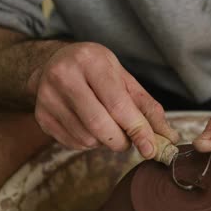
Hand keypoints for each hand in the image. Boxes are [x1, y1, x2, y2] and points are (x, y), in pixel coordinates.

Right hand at [30, 42, 178, 156]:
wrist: (53, 63)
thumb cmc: (96, 72)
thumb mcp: (124, 80)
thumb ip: (148, 108)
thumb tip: (169, 138)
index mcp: (90, 62)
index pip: (118, 105)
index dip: (137, 130)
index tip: (151, 148)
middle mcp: (64, 76)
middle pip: (100, 126)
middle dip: (122, 141)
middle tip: (129, 140)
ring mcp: (48, 97)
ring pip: (87, 138)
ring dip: (105, 143)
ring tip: (108, 127)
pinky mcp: (41, 116)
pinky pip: (73, 143)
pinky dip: (90, 144)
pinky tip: (90, 128)